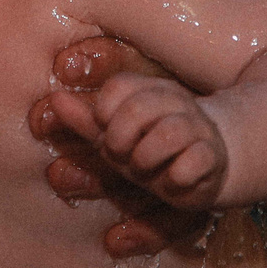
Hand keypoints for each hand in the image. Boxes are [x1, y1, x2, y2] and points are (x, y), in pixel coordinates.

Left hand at [43, 72, 230, 210]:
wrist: (208, 164)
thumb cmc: (153, 149)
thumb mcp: (117, 137)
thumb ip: (86, 121)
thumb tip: (54, 99)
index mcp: (149, 91)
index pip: (119, 86)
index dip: (105, 112)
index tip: (106, 132)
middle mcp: (175, 103)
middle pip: (140, 108)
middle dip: (121, 138)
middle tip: (122, 157)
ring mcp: (197, 128)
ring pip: (170, 132)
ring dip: (147, 158)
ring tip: (145, 171)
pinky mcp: (212, 156)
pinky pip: (195, 160)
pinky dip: (178, 175)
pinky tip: (173, 181)